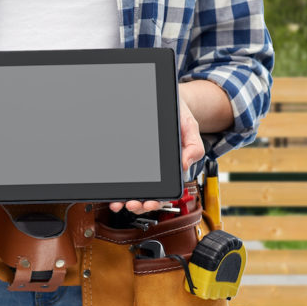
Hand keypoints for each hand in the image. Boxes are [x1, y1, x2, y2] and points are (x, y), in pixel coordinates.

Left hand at [109, 95, 203, 214]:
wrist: (167, 100)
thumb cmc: (179, 115)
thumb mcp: (191, 127)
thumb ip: (194, 146)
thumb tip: (185, 166)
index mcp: (172, 167)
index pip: (164, 190)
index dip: (155, 201)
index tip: (147, 203)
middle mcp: (156, 169)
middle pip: (147, 194)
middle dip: (138, 204)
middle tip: (131, 204)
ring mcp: (143, 165)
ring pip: (134, 188)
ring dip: (125, 198)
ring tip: (119, 203)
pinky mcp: (131, 157)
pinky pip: (123, 174)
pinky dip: (117, 184)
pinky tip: (112, 189)